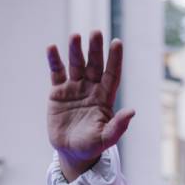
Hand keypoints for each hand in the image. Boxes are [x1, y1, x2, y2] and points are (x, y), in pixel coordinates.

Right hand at [46, 31, 133, 179]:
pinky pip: (56, 73)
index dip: (115, 59)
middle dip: (95, 49)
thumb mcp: (106, 138)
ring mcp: (74, 88)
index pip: (112, 74)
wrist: (71, 152)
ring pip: (76, 65)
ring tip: (75, 36)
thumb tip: (132, 112)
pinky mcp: (58, 92)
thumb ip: (118, 126)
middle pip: (94, 65)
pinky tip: (52, 48)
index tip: (117, 42)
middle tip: (95, 32)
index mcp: (105, 97)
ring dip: (76, 50)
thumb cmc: (92, 146)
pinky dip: (54, 60)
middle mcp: (91, 88)